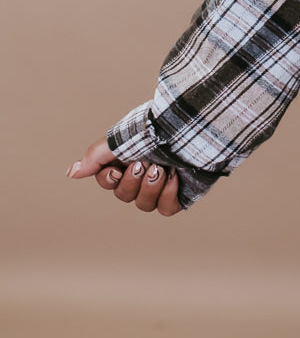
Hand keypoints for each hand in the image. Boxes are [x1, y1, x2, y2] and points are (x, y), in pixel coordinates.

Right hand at [67, 137, 181, 215]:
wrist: (189, 129)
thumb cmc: (155, 130)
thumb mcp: (120, 140)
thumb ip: (95, 157)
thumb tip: (71, 173)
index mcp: (128, 158)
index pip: (108, 182)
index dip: (109, 180)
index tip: (117, 170)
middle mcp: (143, 172)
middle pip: (124, 196)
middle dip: (132, 182)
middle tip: (144, 163)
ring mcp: (161, 183)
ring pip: (143, 205)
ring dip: (150, 187)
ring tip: (161, 169)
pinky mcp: (179, 192)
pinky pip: (165, 208)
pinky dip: (167, 195)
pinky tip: (174, 177)